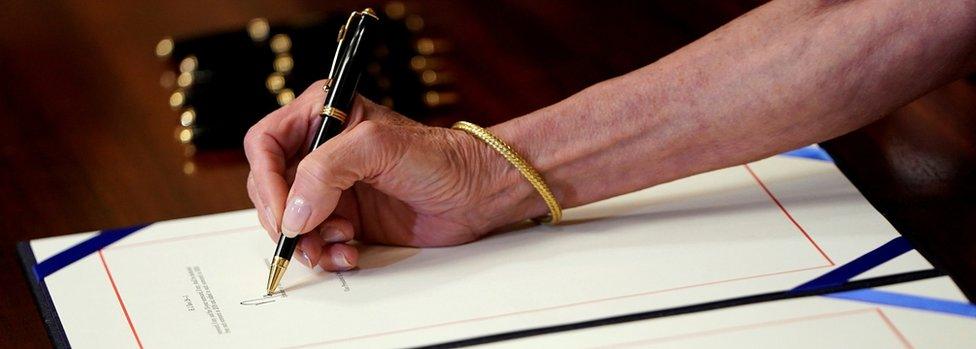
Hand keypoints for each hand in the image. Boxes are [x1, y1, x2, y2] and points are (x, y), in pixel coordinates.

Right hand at [244, 80, 542, 270]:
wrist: (477, 193)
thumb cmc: (439, 157)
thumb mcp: (378, 148)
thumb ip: (326, 170)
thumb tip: (294, 213)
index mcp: (322, 115)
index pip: (265, 144)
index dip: (266, 180)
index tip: (284, 211)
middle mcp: (322, 151)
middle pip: (271, 188)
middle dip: (286, 218)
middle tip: (304, 238)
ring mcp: (334, 188)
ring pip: (292, 221)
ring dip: (307, 241)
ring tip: (336, 246)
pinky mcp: (348, 219)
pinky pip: (317, 242)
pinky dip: (327, 253)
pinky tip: (349, 254)